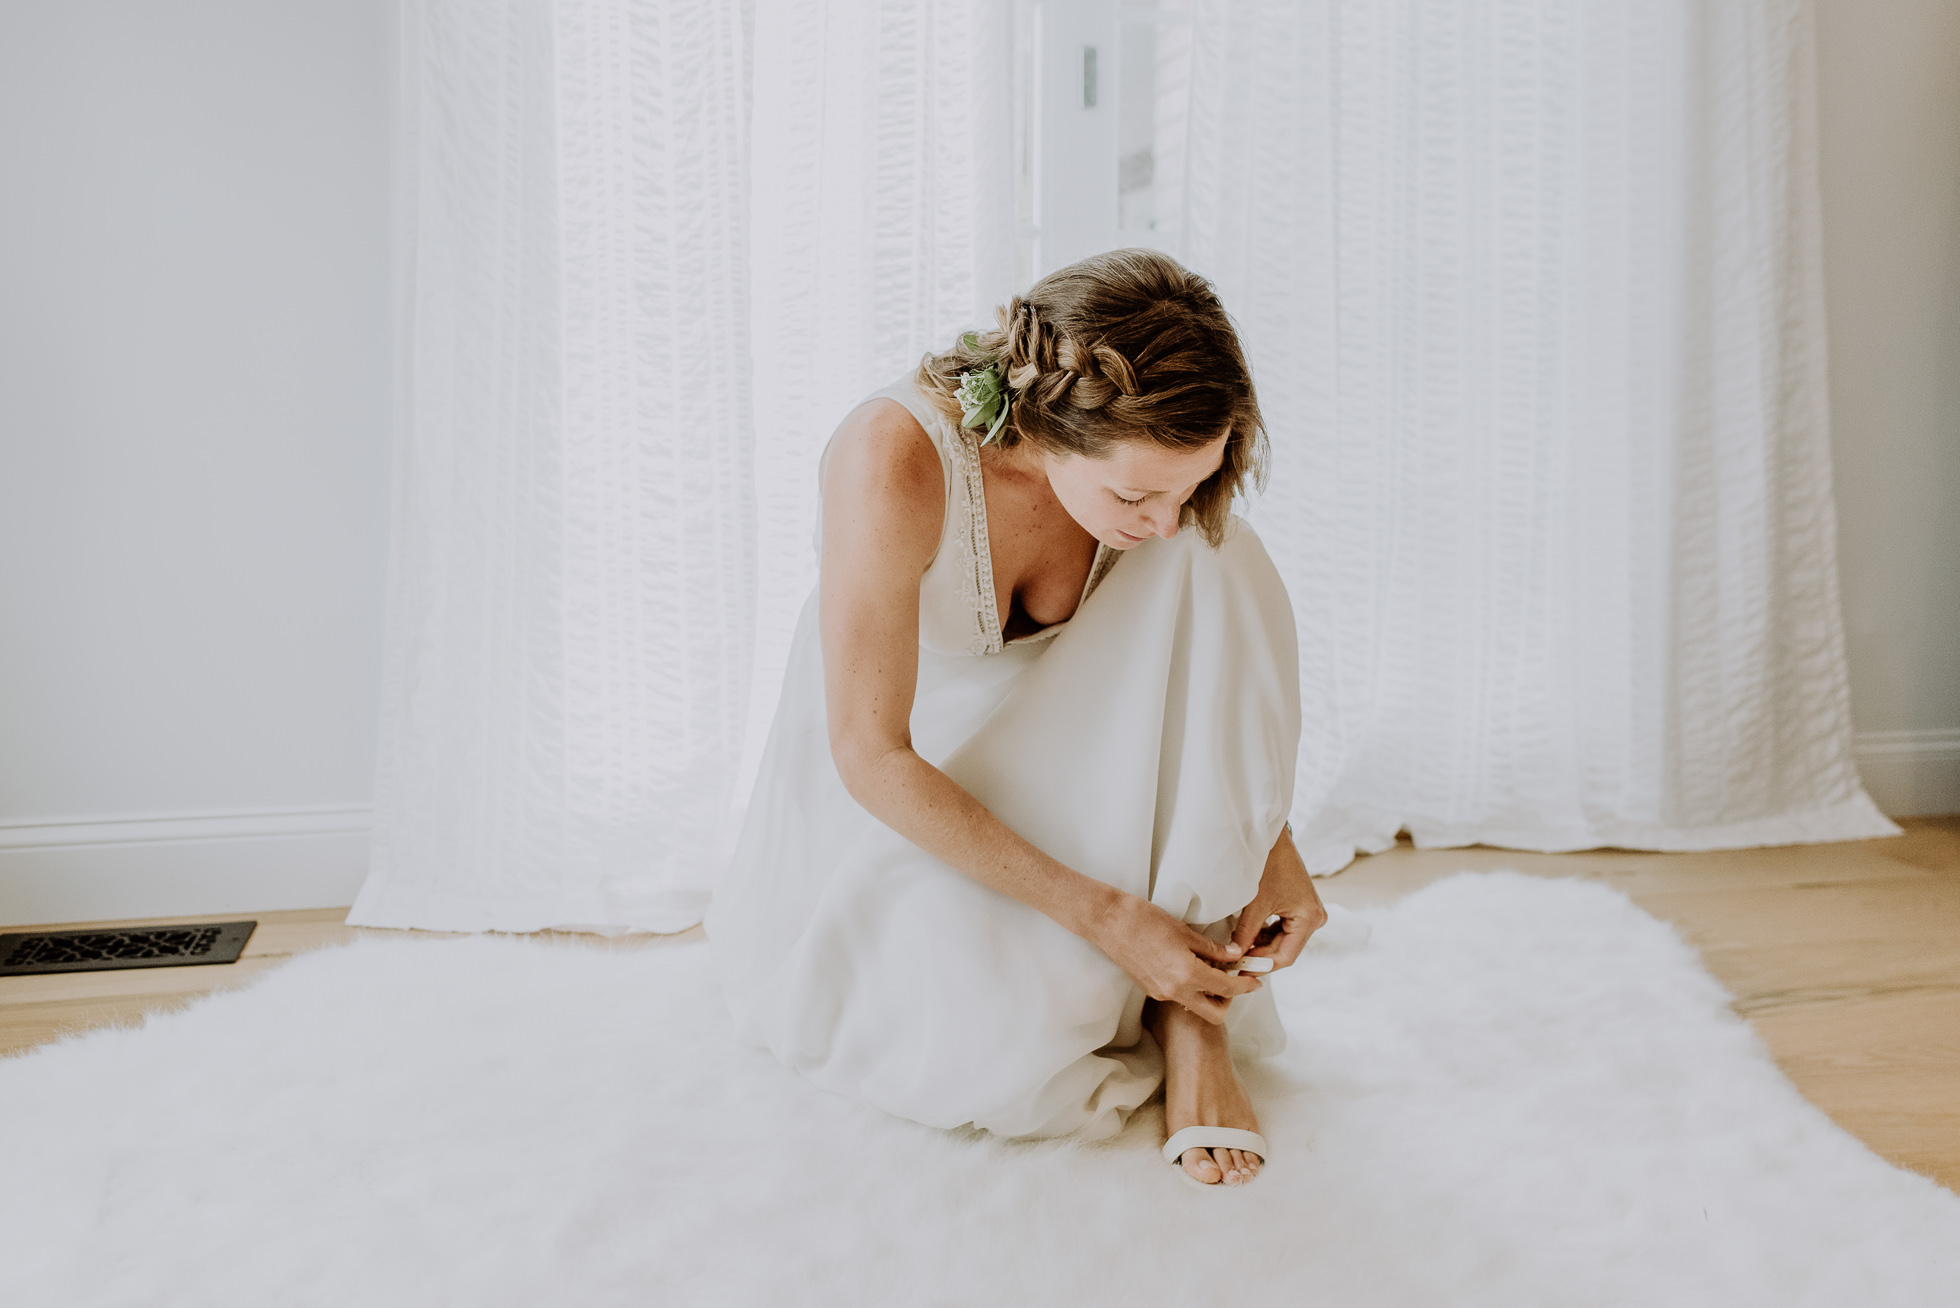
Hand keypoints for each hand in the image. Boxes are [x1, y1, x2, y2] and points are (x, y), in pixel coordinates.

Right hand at [1089, 893, 1263, 1023]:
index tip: (1255, 980)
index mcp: (1186, 974)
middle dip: (1229, 1001)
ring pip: (1195, 1005)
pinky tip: (1190, 967)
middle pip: (1214, 1013)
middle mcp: (1174, 990)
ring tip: (1212, 968)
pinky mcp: (1150, 990)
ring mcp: (1160, 993)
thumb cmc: (1144, 919)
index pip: (1226, 989)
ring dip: (1209, 994)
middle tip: (1234, 980)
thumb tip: (1234, 955)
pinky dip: (1191, 988)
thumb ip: (1212, 948)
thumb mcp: (1185, 931)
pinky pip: (1179, 996)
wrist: (1108, 922)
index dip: (1245, 985)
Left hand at [1231, 826, 1327, 970]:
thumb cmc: (1266, 864)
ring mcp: (1308, 914)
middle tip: (1233, 963)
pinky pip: (1282, 931)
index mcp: (1309, 918)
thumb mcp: (1254, 903)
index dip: (1261, 965)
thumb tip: (1233, 958)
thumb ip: (1245, 933)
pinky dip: (1264, 935)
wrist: (1271, 837)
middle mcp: (1315, 919)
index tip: (1238, 970)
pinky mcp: (1300, 908)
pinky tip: (1246, 936)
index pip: (1285, 957)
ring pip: (1282, 942)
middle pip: (1284, 951)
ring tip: (1236, 950)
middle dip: (1259, 956)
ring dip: (1260, 946)